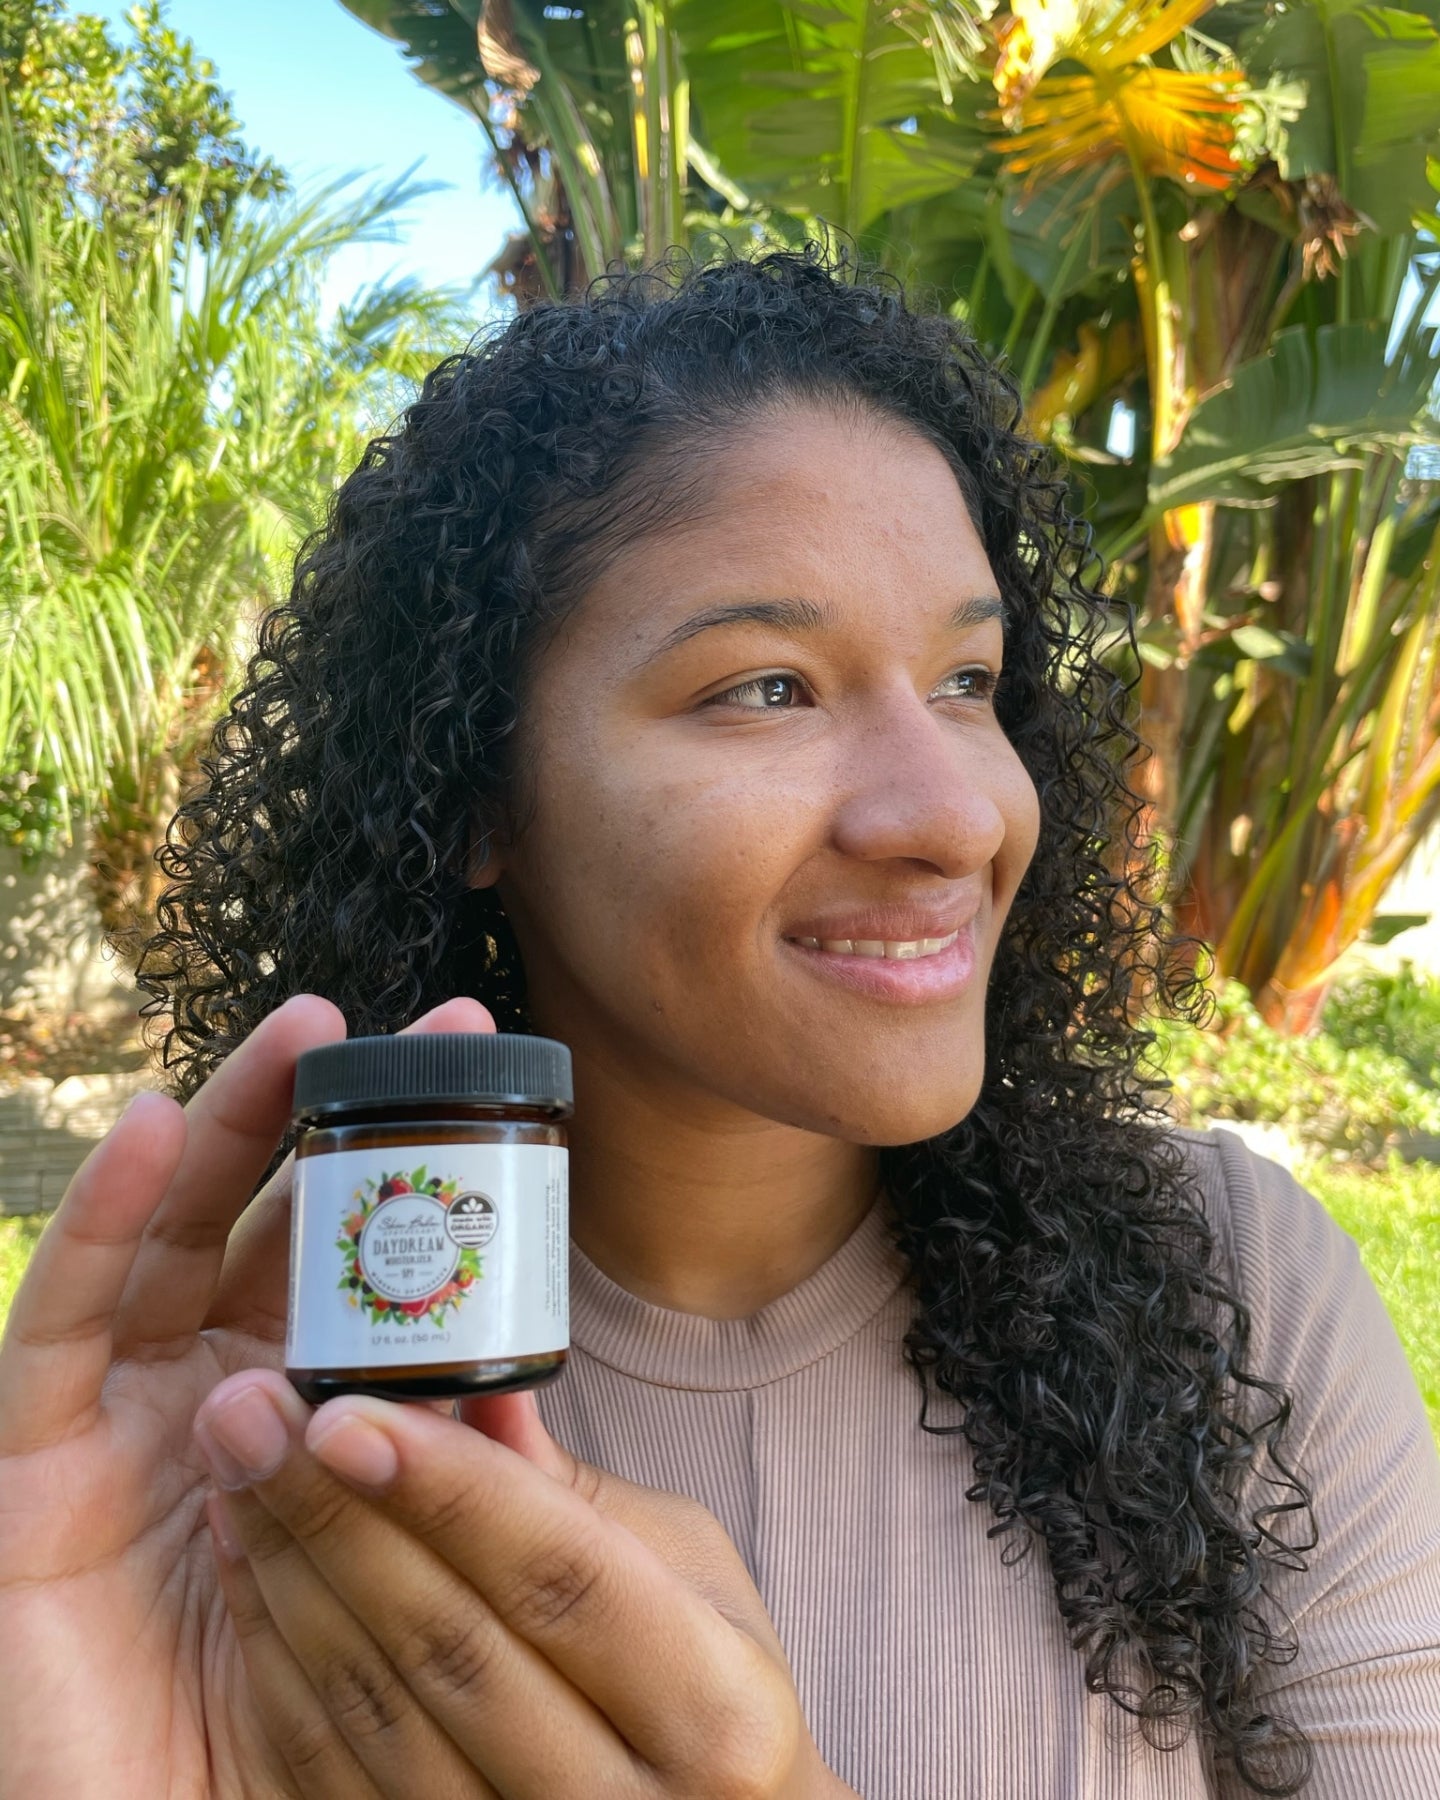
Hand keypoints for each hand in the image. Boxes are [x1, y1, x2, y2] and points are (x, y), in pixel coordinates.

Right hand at [0, 993, 495, 1797]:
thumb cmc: (312, 1740)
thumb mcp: (400, 1584)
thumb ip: (437, 1480)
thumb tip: (520, 1379)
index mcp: (296, 1412)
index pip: (347, 1260)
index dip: (408, 1166)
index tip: (490, 1075)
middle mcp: (201, 1396)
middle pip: (258, 1222)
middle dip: (333, 1112)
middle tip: (431, 1029)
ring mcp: (113, 1423)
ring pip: (165, 1241)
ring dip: (231, 1123)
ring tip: (306, 1032)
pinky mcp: (29, 1472)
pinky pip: (55, 1325)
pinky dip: (99, 1218)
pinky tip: (158, 1128)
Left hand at [196, 1370, 857, 1798]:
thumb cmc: (709, 1690)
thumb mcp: (685, 1576)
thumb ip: (570, 1493)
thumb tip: (472, 1377)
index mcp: (714, 1713)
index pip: (564, 1578)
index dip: (452, 1491)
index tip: (349, 1410)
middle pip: (454, 1649)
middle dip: (338, 1517)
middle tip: (253, 1411)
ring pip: (376, 1719)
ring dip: (288, 1578)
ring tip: (234, 1466)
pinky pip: (327, 1776)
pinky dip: (275, 1663)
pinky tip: (241, 1562)